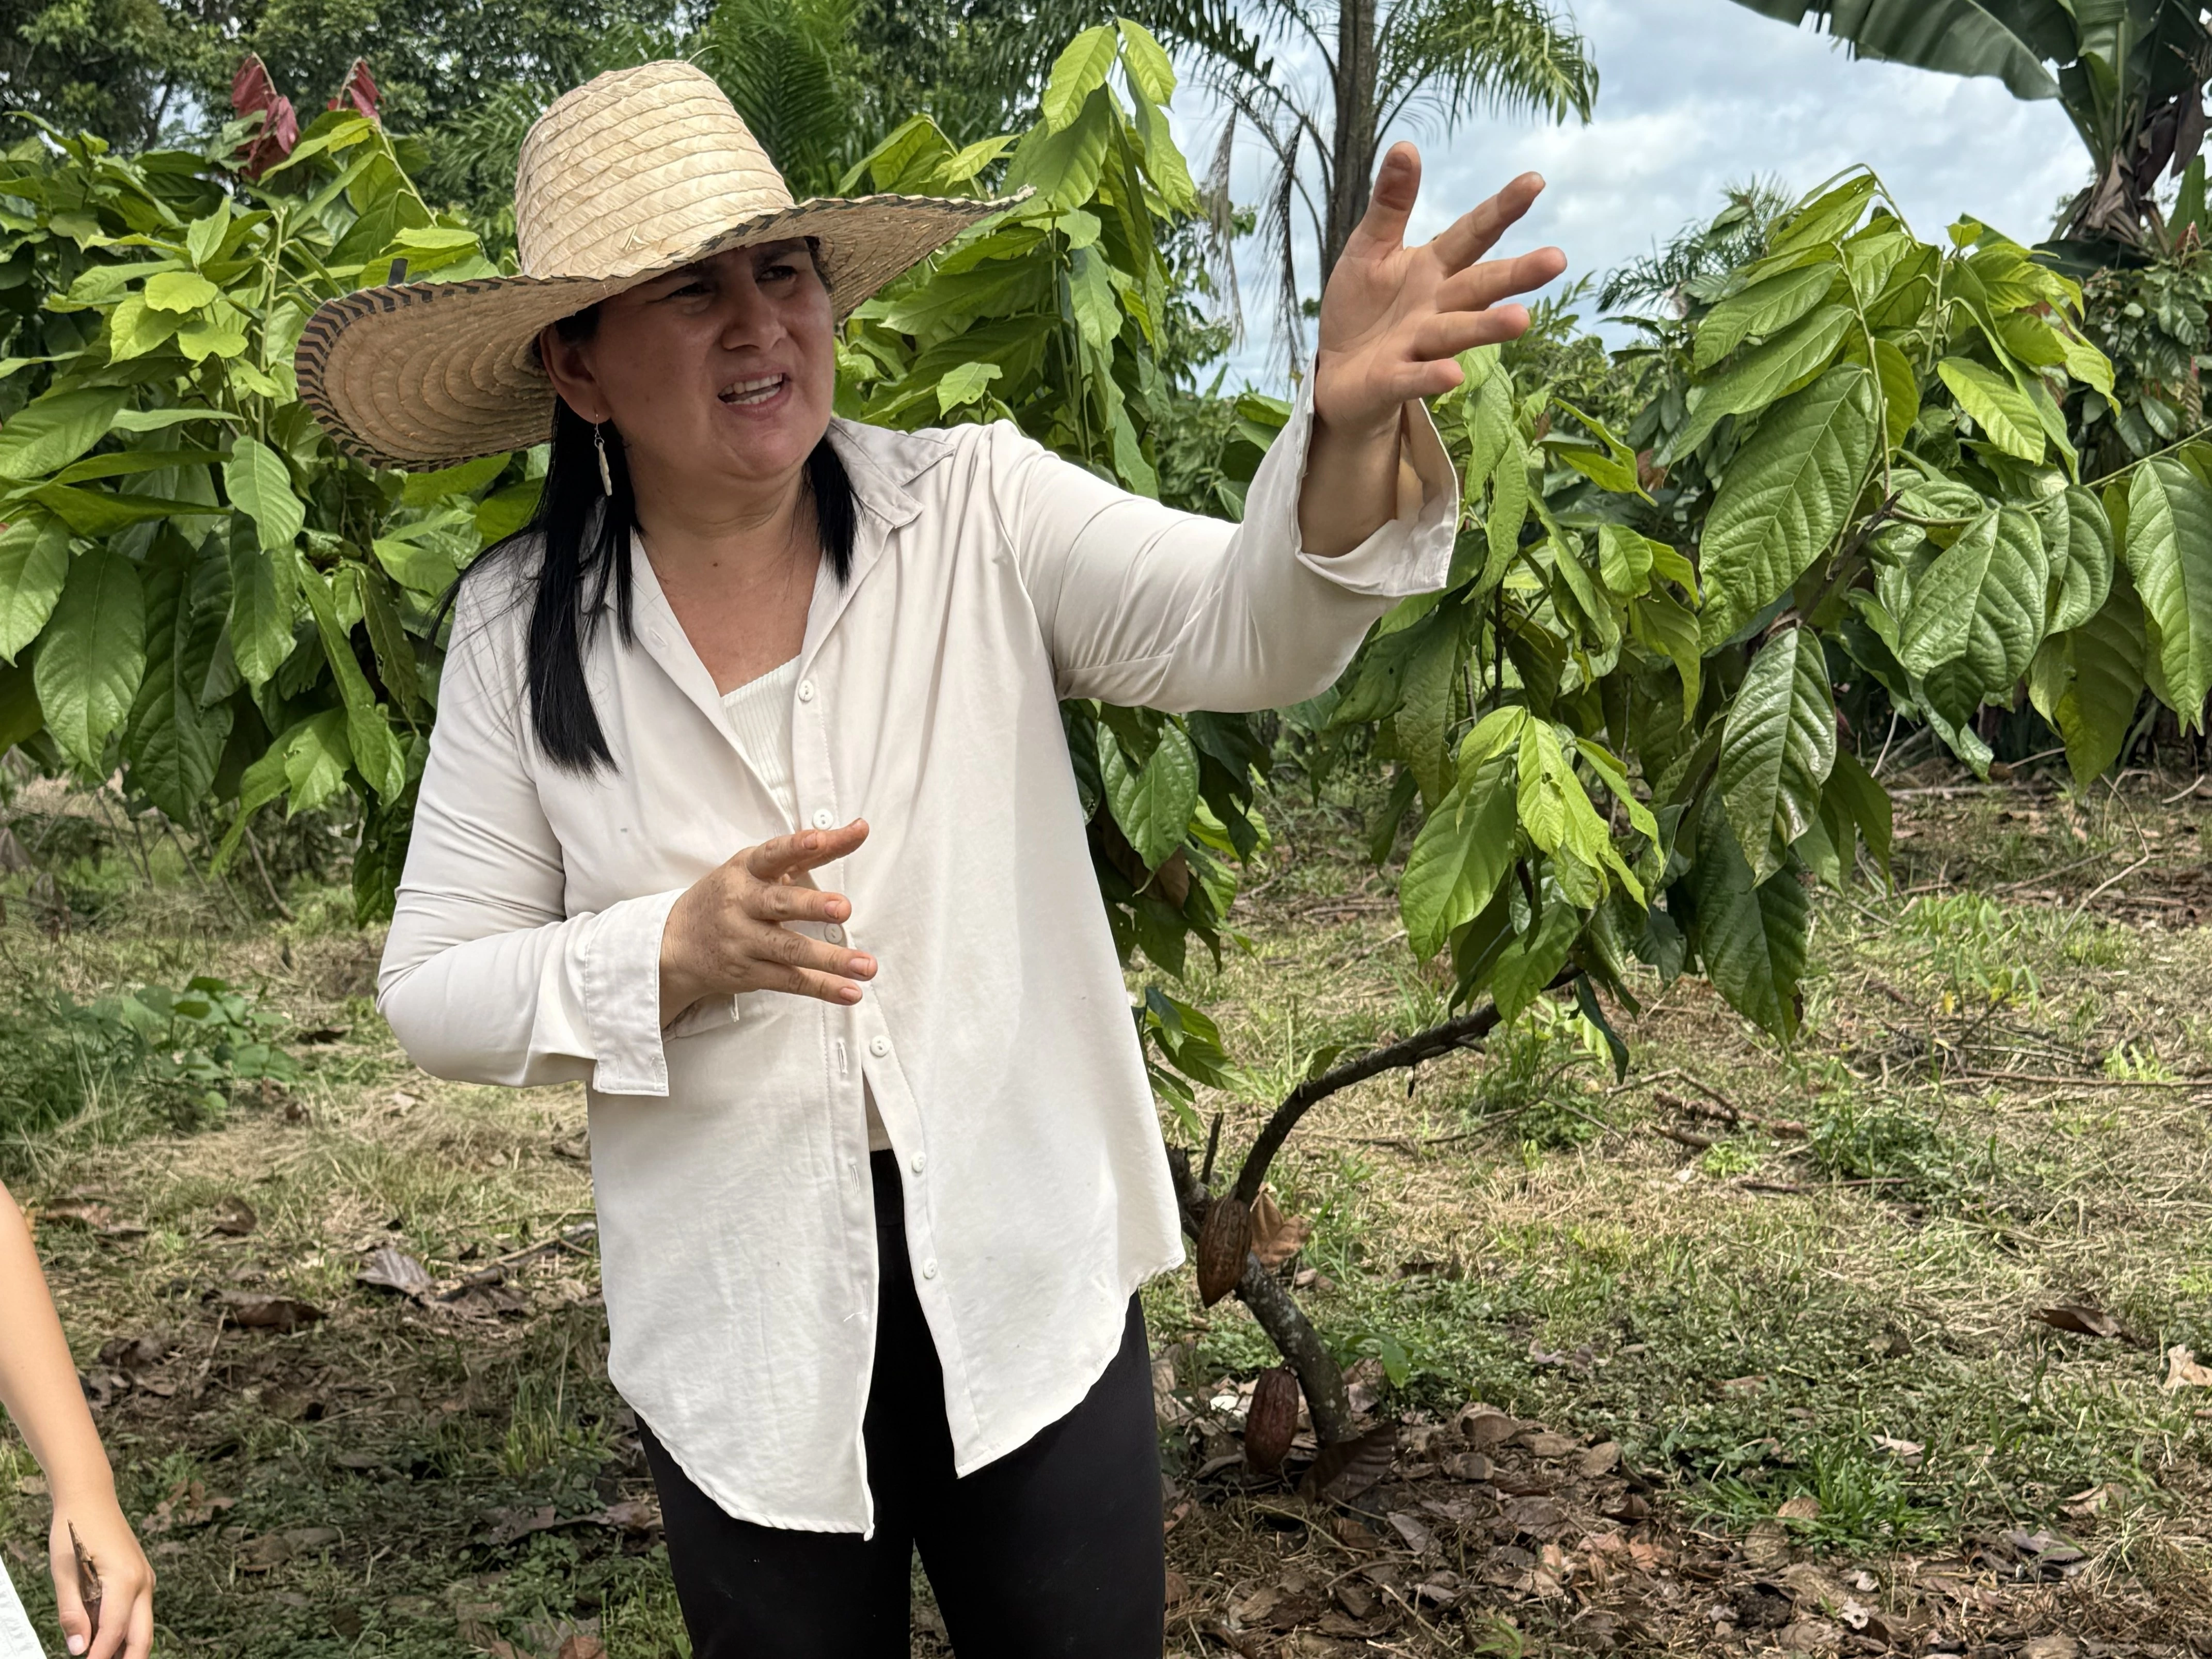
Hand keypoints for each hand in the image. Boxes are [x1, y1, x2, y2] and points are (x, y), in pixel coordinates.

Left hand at [48, 1491, 152, 1658]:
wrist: (90, 1497)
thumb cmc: (75, 1529)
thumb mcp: (64, 1573)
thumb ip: (72, 1614)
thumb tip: (78, 1648)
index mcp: (125, 1580)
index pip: (114, 1633)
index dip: (99, 1657)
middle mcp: (142, 1581)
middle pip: (142, 1635)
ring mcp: (144, 1578)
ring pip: (142, 1625)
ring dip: (125, 1648)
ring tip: (102, 1658)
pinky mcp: (139, 1576)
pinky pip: (137, 1611)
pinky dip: (124, 1630)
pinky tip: (104, 1638)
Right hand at [659, 820, 876, 1022]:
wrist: (675, 943)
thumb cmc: (731, 896)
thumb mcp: (760, 867)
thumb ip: (811, 850)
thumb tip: (861, 827)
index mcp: (746, 870)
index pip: (773, 854)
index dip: (795, 846)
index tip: (818, 839)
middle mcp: (742, 903)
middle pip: (780, 904)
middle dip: (813, 906)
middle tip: (844, 908)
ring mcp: (743, 940)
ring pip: (789, 950)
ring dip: (831, 959)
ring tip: (866, 966)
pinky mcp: (748, 973)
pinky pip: (789, 980)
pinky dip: (822, 988)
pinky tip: (851, 992)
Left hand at [1312, 147, 1566, 440]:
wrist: (1336, 372)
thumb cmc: (1361, 307)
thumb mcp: (1370, 248)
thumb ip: (1391, 205)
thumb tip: (1406, 146)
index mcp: (1433, 268)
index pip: (1472, 234)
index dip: (1501, 209)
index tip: (1534, 181)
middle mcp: (1437, 306)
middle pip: (1481, 285)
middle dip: (1516, 274)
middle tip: (1556, 259)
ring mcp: (1419, 345)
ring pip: (1458, 332)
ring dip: (1488, 326)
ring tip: (1521, 320)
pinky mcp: (1394, 380)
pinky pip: (1414, 377)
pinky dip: (1431, 376)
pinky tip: (1452, 374)